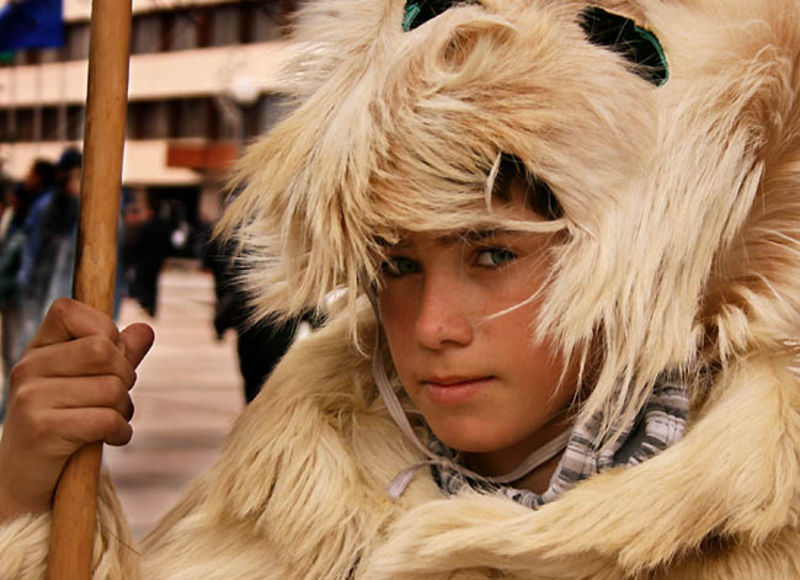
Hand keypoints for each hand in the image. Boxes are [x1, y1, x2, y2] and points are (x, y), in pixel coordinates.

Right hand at [0, 298, 153, 520]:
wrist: (26, 482)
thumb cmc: (65, 423)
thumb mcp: (90, 382)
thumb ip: (119, 354)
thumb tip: (146, 329)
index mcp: (37, 348)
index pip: (68, 309)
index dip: (104, 330)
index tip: (107, 361)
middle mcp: (27, 367)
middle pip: (103, 349)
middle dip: (125, 376)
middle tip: (115, 398)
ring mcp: (31, 398)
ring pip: (111, 388)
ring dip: (124, 410)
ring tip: (110, 422)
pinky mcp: (42, 430)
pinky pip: (105, 419)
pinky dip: (120, 432)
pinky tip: (111, 439)